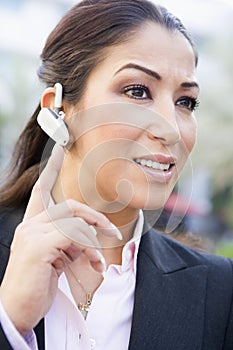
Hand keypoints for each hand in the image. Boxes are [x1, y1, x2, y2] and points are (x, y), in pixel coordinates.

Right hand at [0, 145, 120, 334]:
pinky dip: (90, 249)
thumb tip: (90, 237)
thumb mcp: (56, 260)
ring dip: (94, 240)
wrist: (16, 312)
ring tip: (99, 261)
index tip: (59, 149)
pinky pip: (74, 236)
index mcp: (33, 227)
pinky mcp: (39, 246)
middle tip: (112, 233)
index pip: (41, 191)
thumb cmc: (37, 286)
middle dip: (95, 218)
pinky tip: (94, 266)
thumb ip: (69, 242)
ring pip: (75, 221)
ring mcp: (33, 234)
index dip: (51, 169)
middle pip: (70, 206)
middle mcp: (30, 226)